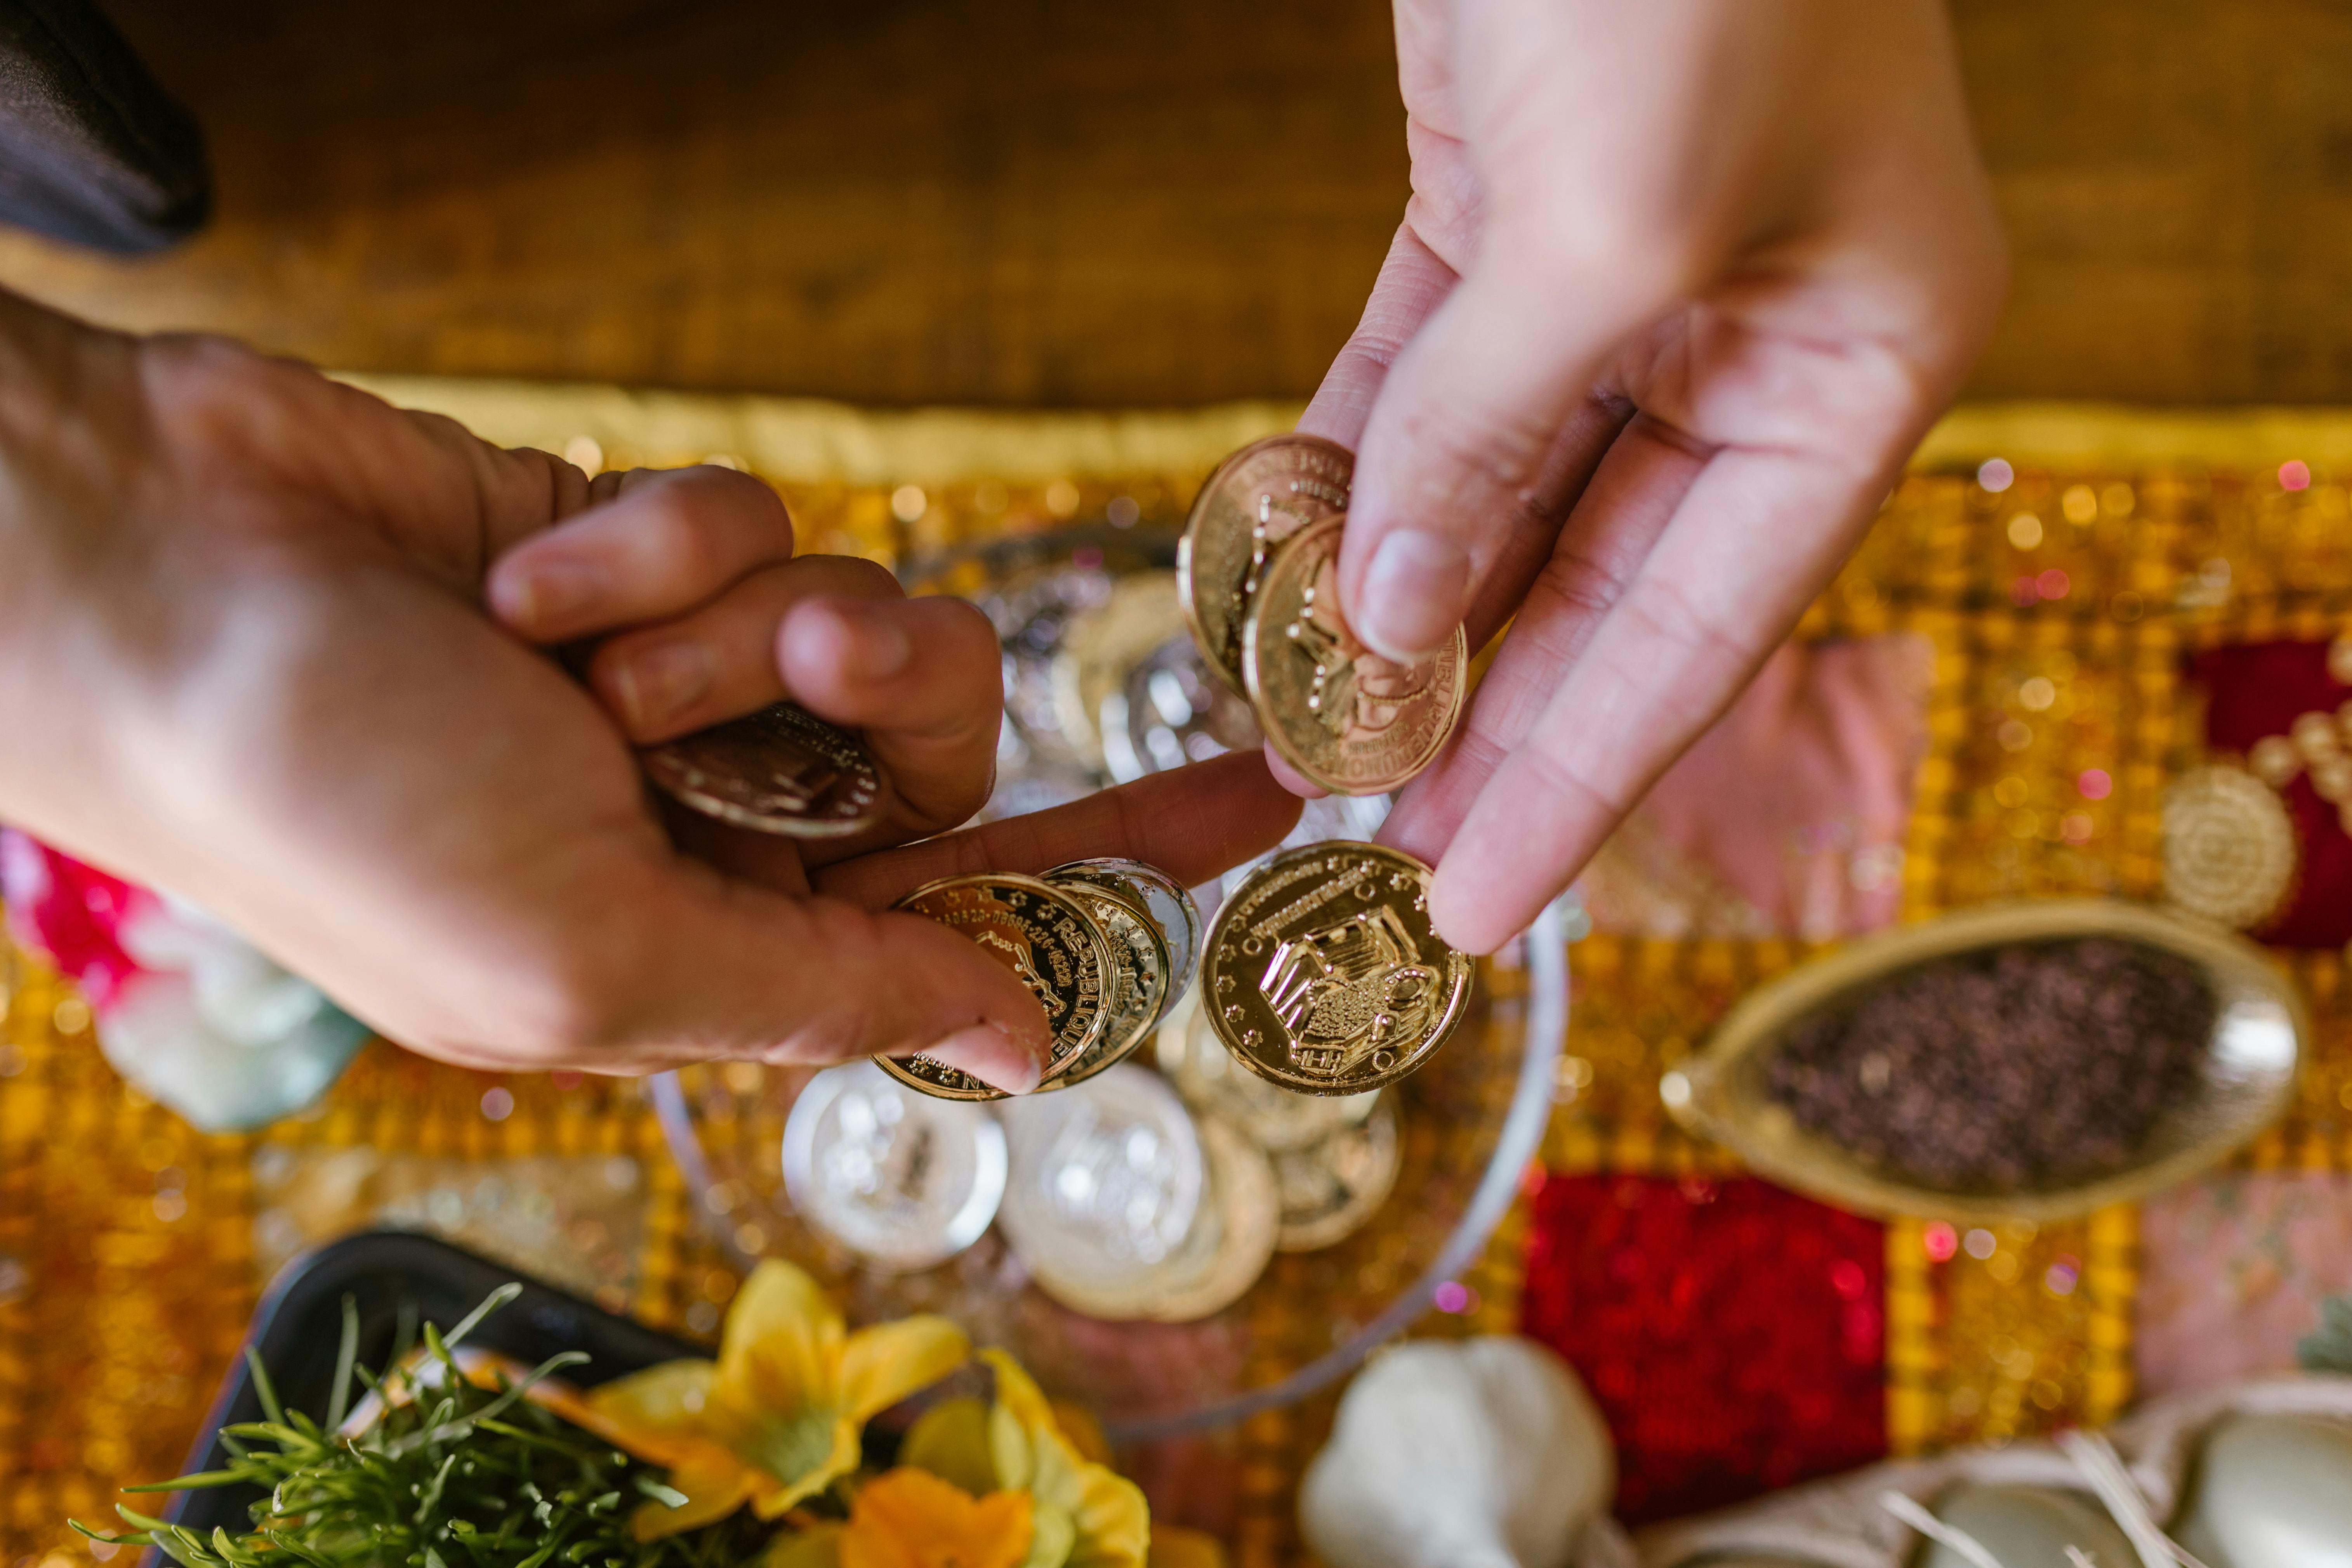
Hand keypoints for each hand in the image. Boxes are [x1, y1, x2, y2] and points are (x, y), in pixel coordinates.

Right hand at [0, 291, 1298, 1087]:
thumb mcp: (593, 960)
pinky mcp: (656, 546)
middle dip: (879, 691)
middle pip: (949, 742)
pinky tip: (524, 571)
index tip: (1255, 812)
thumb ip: (824, 995)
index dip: (1117, 870)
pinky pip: (753, 518)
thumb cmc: (345, 809)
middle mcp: (723, 814)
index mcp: (719, 946)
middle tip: (780, 666)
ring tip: (583, 643)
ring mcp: (693, 675)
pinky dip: (639, 539)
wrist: (170, 585)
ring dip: (735, 618)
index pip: (974, 917)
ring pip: (862, 613)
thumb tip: (1025, 1046)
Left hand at [1300, 0, 2003, 950]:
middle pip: (1596, 588)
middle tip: (1373, 862)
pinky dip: (1358, 482)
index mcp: (1854, 360)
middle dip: (1481, 719)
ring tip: (1317, 754)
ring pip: (1499, 501)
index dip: (1581, 779)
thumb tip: (1394, 621)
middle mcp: (1750, 337)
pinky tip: (1294, 583)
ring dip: (1406, 616)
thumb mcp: (1612, 225)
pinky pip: (1424, 394)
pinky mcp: (1505, 218)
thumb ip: (1499, 440)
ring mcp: (1628, 283)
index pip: (1700, 631)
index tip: (1474, 906)